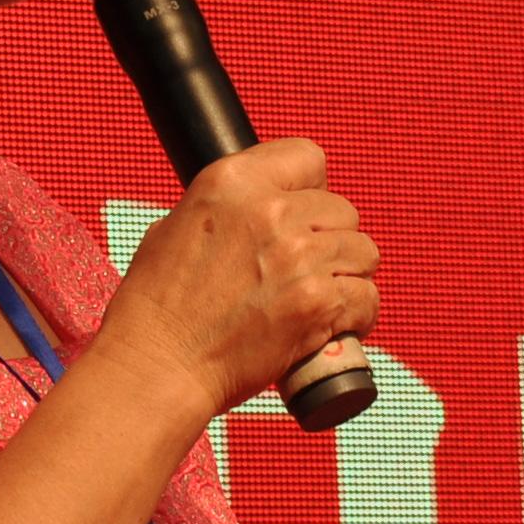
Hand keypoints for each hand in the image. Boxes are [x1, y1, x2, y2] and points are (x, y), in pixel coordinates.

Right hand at [95, 139, 380, 419]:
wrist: (157, 365)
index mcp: (232, 181)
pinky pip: (367, 297)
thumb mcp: (175, 227)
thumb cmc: (157, 307)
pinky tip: (335, 325)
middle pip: (342, 209)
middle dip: (330, 240)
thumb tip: (257, 210)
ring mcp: (298, 257)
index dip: (312, 189)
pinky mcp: (317, 303)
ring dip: (349, 275)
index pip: (308, 157)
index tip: (305, 216)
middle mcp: (270, 211)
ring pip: (363, 251)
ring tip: (324, 298)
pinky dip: (358, 315)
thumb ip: (225, 210)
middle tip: (308, 271)